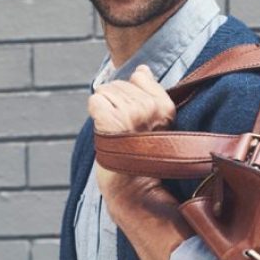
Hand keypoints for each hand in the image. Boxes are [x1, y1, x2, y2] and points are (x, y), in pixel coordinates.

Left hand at [88, 64, 175, 206]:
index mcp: (165, 106)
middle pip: (118, 84)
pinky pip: (94, 100)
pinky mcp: (111, 121)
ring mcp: (130, 114)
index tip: (134, 118)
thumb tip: (143, 70)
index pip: (139, 76)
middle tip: (122, 130)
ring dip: (104, 109)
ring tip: (114, 132)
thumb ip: (150, 93)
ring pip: (104, 90)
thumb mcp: (155, 122)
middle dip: (114, 102)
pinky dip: (94, 112)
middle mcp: (150, 108)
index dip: (130, 94)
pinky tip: (103, 129)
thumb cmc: (141, 158)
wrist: (133, 189)